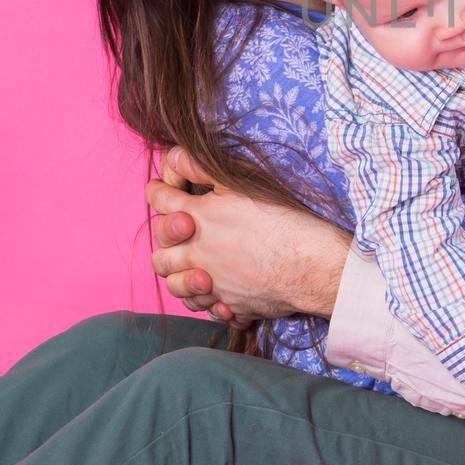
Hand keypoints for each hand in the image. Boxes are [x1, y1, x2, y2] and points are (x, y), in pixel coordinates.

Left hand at [147, 147, 351, 323]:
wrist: (308, 264)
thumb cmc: (279, 220)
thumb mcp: (238, 184)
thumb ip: (201, 168)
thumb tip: (174, 155)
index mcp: (196, 219)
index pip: (159, 201)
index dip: (156, 191)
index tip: (158, 188)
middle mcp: (196, 254)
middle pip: (159, 255)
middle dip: (164, 244)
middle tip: (180, 233)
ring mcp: (211, 284)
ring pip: (177, 288)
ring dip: (181, 278)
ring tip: (197, 269)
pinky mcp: (231, 305)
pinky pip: (209, 309)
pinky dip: (212, 302)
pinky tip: (223, 293)